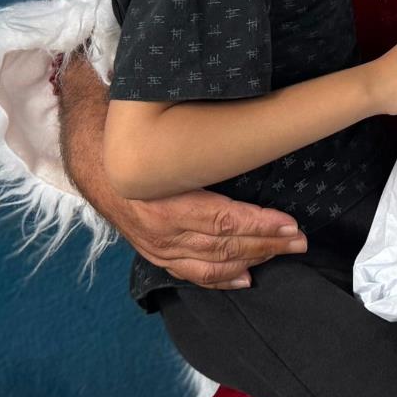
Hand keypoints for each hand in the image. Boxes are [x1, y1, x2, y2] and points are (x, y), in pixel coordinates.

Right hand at [58, 52, 305, 287]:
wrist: (97, 164)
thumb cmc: (138, 143)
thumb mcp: (168, 137)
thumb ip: (205, 138)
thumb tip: (250, 117)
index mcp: (165, 201)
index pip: (223, 220)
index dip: (259, 224)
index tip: (290, 222)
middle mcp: (162, 230)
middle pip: (223, 245)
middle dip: (266, 242)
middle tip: (299, 239)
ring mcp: (159, 246)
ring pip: (213, 262)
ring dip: (252, 258)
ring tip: (284, 251)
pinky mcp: (157, 255)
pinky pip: (192, 274)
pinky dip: (221, 278)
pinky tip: (247, 278)